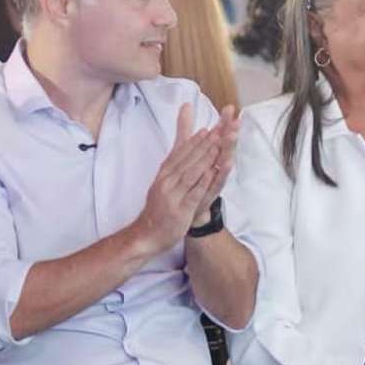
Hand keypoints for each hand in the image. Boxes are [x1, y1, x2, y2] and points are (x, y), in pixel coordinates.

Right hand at [133, 103, 219, 254]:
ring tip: (217, 146)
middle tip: (217, 132)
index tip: (206, 130)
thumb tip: (175, 143)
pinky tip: (212, 172)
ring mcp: (172, 196)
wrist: (147, 234)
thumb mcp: (163, 182)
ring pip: (190, 174)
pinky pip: (193, 193)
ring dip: (204, 159)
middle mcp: (166, 183)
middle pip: (186, 160)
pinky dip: (203, 182)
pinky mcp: (180, 210)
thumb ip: (173, 164)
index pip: (179, 154)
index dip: (193, 141)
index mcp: (163, 175)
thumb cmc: (159, 206)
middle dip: (202, 145)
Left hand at [191, 105, 239, 226]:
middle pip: (224, 145)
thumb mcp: (185, 149)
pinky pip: (219, 181)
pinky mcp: (211, 192)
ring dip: (229, 148)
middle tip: (237, 119)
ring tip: (233, 135)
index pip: (218, 134)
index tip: (229, 108)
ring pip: (224, 160)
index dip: (223, 121)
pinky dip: (223, 173)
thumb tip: (186, 104)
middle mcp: (215, 164)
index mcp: (210, 153)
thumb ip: (185, 128)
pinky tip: (227, 163)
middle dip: (230, 132)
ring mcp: (214, 178)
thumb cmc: (190, 177)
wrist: (186, 207)